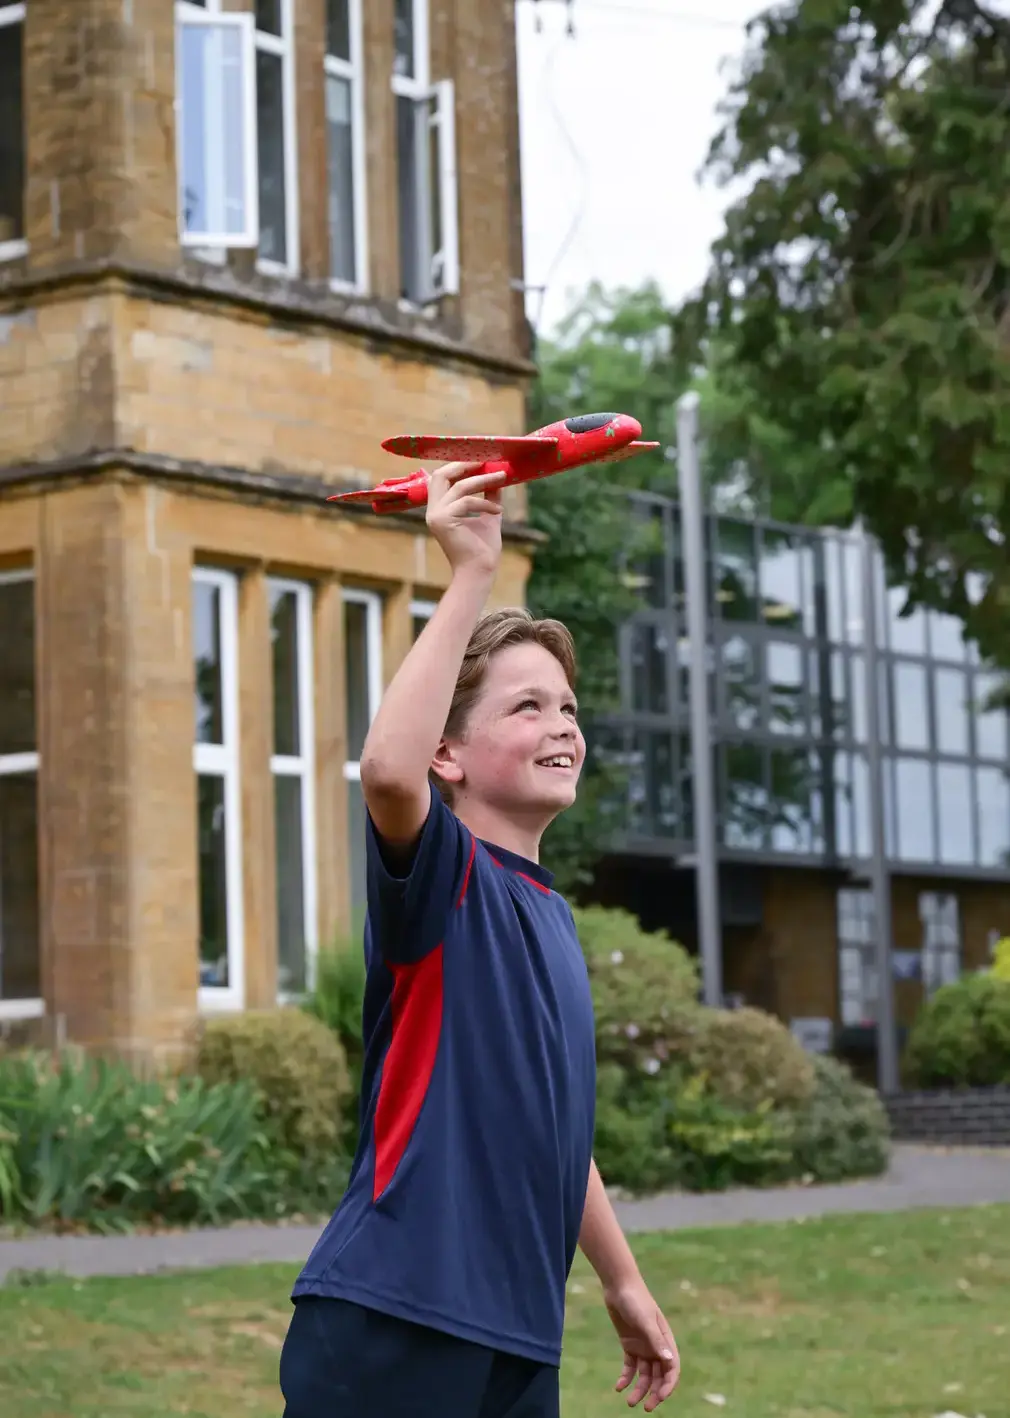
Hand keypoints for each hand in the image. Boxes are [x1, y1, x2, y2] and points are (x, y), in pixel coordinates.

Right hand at [425, 462, 505, 577]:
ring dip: (482, 480)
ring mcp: (436, 516)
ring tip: (501, 478)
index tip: (482, 460)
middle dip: (464, 465)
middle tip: (486, 461)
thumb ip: (490, 497)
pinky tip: (498, 512)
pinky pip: (466, 501)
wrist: (479, 572)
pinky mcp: (443, 521)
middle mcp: (433, 511)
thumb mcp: (488, 516)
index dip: (459, 466)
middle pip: (441, 475)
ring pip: (458, 486)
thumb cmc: (483, 549)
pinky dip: (485, 503)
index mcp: (440, 509)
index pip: (442, 478)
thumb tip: (498, 478)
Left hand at [604, 1279, 679, 1410]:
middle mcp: (656, 1346)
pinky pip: (630, 1367)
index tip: (660, 1397)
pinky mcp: (629, 1345)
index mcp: (666, 1340)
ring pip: (644, 1375)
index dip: (668, 1384)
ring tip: (629, 1402)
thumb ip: (656, 1341)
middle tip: (646, 1407)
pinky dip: (625, 1378)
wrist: (618, 1286)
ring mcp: (643, 1346)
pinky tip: (618, 1387)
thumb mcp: (645, 1321)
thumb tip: (669, 1361)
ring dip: (639, 1389)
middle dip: (654, 1393)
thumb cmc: (635, 1300)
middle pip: (659, 1375)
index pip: (672, 1368)